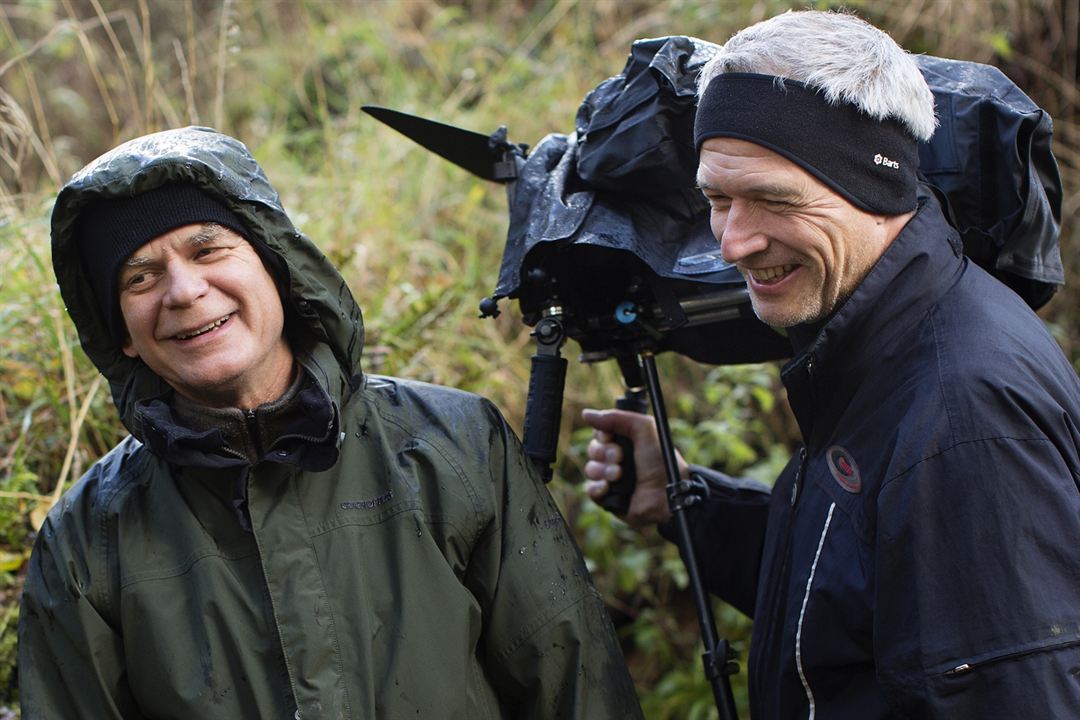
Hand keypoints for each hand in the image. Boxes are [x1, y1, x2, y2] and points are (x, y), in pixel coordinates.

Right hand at [581, 408, 686, 526]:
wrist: (666, 495)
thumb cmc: (661, 462)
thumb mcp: (645, 429)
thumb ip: (617, 417)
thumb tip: (586, 414)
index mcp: (627, 441)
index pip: (600, 432)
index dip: (602, 434)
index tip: (610, 436)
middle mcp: (618, 459)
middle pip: (593, 449)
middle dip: (604, 452)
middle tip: (620, 457)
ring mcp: (612, 479)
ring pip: (590, 469)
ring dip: (604, 470)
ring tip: (619, 474)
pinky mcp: (608, 498)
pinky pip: (590, 490)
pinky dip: (598, 488)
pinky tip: (609, 488)